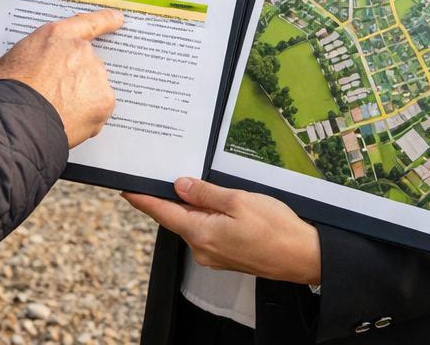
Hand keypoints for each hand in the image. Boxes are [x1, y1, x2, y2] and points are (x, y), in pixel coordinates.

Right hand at [0, 9, 122, 147]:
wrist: (17, 120)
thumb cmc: (9, 91)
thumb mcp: (14, 57)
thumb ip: (38, 54)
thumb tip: (40, 64)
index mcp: (58, 35)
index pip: (89, 22)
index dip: (105, 20)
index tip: (118, 18)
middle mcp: (81, 50)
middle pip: (88, 63)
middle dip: (76, 78)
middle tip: (55, 95)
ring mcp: (95, 74)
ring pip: (94, 87)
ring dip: (82, 97)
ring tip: (58, 110)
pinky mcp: (104, 99)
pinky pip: (99, 108)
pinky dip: (89, 116)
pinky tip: (69, 120)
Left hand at [123, 177, 321, 284]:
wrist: (303, 256)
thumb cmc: (275, 228)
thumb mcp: (238, 201)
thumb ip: (205, 193)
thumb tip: (179, 185)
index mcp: (201, 233)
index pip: (162, 213)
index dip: (143, 199)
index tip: (126, 189)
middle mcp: (202, 248)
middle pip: (176, 217)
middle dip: (168, 196)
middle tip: (159, 172)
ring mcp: (214, 254)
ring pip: (192, 223)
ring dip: (190, 204)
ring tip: (189, 181)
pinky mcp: (226, 254)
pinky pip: (206, 230)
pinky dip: (204, 214)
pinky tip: (212, 201)